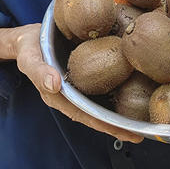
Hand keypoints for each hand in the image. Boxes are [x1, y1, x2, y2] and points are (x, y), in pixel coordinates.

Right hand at [14, 23, 143, 143]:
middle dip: (117, 123)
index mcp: (58, 96)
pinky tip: (131, 85)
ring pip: (100, 99)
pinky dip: (116, 85)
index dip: (104, 125)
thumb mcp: (29, 58)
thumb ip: (39, 71)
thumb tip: (55, 84)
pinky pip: (101, 81)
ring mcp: (78, 83)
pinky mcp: (84, 70)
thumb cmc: (28, 48)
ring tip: (140, 116)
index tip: (124, 132)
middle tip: (140, 132)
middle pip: (96, 112)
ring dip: (119, 107)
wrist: (29, 36)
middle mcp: (71, 93)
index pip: (85, 115)